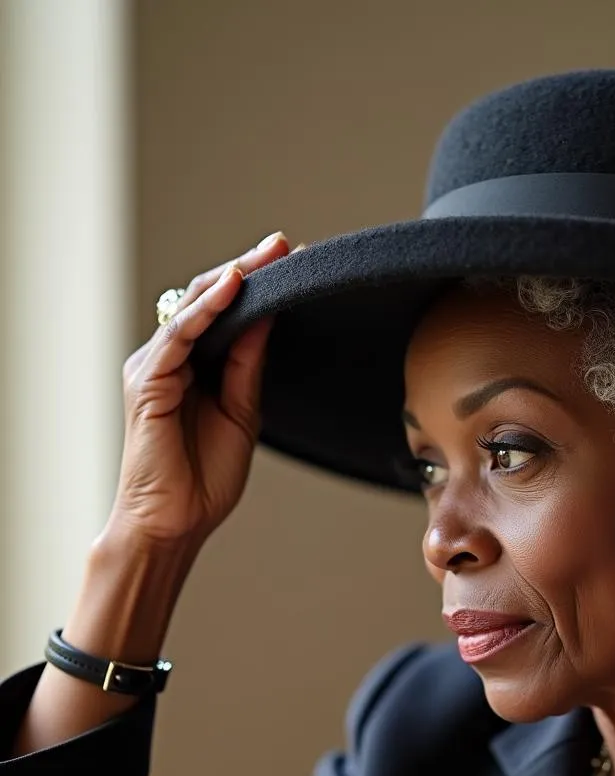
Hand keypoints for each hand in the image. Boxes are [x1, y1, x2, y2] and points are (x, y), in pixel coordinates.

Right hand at [106, 231, 299, 549]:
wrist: (176, 522)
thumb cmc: (205, 475)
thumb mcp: (243, 409)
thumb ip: (250, 363)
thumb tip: (270, 317)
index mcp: (196, 365)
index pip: (229, 313)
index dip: (260, 287)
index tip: (299, 263)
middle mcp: (172, 358)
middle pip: (210, 300)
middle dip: (250, 270)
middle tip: (288, 246)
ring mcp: (155, 366)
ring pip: (194, 308)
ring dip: (233, 278)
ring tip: (269, 254)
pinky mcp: (147, 380)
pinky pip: (179, 335)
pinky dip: (206, 309)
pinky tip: (234, 286)